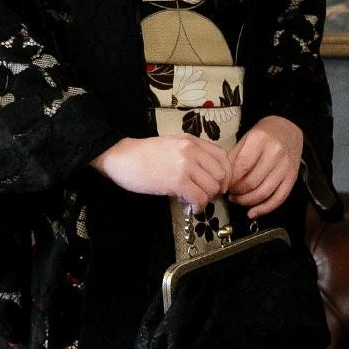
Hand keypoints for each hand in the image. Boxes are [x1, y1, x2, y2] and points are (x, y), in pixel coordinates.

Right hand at [90, 133, 231, 211]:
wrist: (123, 158)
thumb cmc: (145, 154)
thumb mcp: (173, 145)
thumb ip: (192, 153)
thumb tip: (208, 174)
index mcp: (192, 141)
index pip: (223, 157)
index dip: (226, 174)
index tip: (219, 183)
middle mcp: (192, 150)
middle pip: (221, 174)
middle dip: (217, 188)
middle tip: (206, 194)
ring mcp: (185, 166)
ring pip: (212, 187)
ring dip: (207, 199)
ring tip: (196, 201)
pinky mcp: (177, 181)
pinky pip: (200, 197)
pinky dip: (199, 206)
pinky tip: (192, 208)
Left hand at [227, 115, 301, 218]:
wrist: (289, 128)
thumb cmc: (264, 134)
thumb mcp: (245, 138)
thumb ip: (233, 157)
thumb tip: (222, 179)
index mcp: (260, 140)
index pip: (242, 166)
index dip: (230, 180)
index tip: (223, 184)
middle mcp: (275, 153)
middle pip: (252, 182)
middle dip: (237, 192)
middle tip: (229, 193)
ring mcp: (285, 167)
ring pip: (264, 192)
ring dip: (247, 201)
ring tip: (237, 200)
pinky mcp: (292, 177)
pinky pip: (279, 198)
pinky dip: (264, 209)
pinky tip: (253, 213)